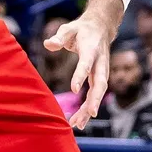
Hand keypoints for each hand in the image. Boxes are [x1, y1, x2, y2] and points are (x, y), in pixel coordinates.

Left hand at [44, 15, 113, 129]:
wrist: (101, 28)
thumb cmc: (81, 29)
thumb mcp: (68, 29)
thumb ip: (59, 37)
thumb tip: (48, 44)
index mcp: (91, 49)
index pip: (87, 64)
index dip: (81, 76)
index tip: (74, 89)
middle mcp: (100, 62)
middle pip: (100, 83)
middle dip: (95, 99)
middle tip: (89, 114)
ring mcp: (102, 71)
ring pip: (99, 92)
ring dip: (90, 108)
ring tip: (79, 124)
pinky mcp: (100, 77)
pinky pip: (96, 94)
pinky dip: (89, 107)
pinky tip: (80, 120)